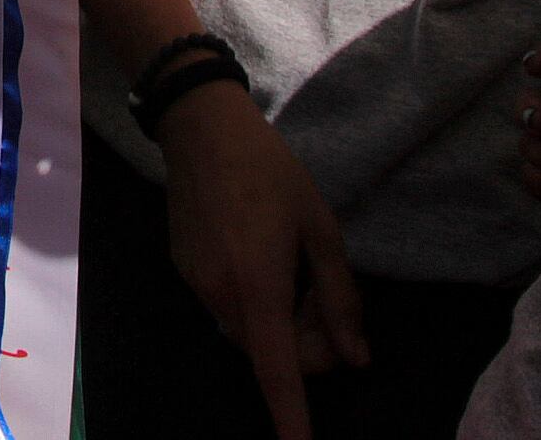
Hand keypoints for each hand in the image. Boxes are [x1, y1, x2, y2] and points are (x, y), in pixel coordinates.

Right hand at [156, 85, 366, 439]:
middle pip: (270, 354)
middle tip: (325, 296)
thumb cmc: (272, 172)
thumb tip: (355, 357)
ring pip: (249, 333)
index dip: (291, 417)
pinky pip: (228, 308)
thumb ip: (339, 298)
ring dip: (280, 324)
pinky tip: (264, 258)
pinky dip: (254, 303)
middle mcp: (221, 297)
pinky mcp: (185, 272)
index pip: (278, 371)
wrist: (202, 129)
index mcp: (259, 287)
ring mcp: (197, 286)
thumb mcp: (320, 228)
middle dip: (306, 344)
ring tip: (296, 271)